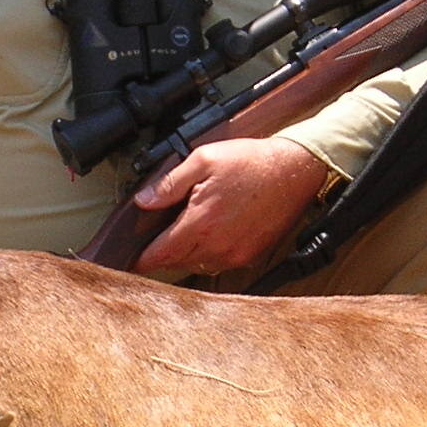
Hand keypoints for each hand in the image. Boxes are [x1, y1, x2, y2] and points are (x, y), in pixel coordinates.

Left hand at [130, 138, 332, 277]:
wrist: (294, 170)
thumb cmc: (252, 162)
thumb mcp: (203, 160)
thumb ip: (169, 183)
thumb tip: (143, 200)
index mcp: (200, 222)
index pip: (160, 254)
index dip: (142, 260)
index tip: (131, 261)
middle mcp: (217, 245)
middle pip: (177, 263)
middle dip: (162, 256)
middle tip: (153, 244)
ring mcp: (236, 254)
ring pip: (198, 266)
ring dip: (186, 256)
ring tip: (182, 237)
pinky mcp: (251, 256)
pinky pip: (220, 264)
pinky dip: (209, 255)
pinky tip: (210, 236)